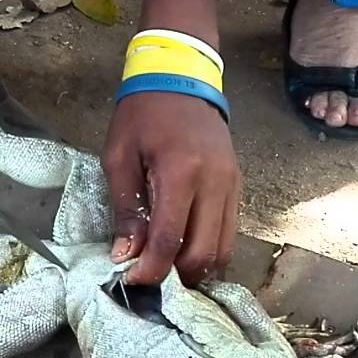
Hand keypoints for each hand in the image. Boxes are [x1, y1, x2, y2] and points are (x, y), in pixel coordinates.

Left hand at [102, 92, 239, 285]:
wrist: (181, 78)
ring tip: (168, 268)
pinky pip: (229, 232)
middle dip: (175, 276)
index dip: (150, 270)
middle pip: (203, 253)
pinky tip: (186, 250)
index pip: (169, 240)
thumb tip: (126, 255)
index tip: (132, 280)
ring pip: (224, 249)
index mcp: (180, 173)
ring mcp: (232, 186)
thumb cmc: (142, 115)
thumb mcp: (119, 157)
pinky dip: (210, 250)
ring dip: (196, 268)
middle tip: (150, 277)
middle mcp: (214, 183)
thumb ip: (126, 209)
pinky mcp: (238, 187)